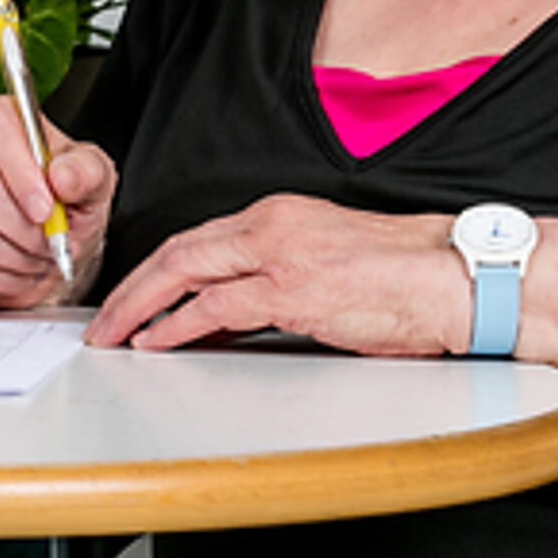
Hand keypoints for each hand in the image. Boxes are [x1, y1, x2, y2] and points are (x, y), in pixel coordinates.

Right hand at [0, 94, 114, 307]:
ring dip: (14, 257)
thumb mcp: (94, 179)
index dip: (21, 176)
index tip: (47, 210)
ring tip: (36, 255)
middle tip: (49, 241)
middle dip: (23, 228)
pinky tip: (15, 267)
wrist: (46, 240)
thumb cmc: (64, 200)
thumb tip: (64, 175)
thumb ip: (86, 171)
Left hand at [84, 194, 466, 353]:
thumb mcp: (326, 265)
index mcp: (279, 216)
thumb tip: (228, 314)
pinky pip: (216, 307)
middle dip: (131, 288)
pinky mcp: (294, 290)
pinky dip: (177, 325)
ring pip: (184, 273)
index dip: (155, 270)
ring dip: (140, 307)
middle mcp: (271, 226)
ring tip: (115, 335)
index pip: (197, 240)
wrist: (453, 277)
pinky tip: (156, 342)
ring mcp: (280, 256)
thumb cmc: (403, 277)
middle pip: (177, 252)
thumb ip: (273, 281)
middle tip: (103, 320)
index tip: (133, 296)